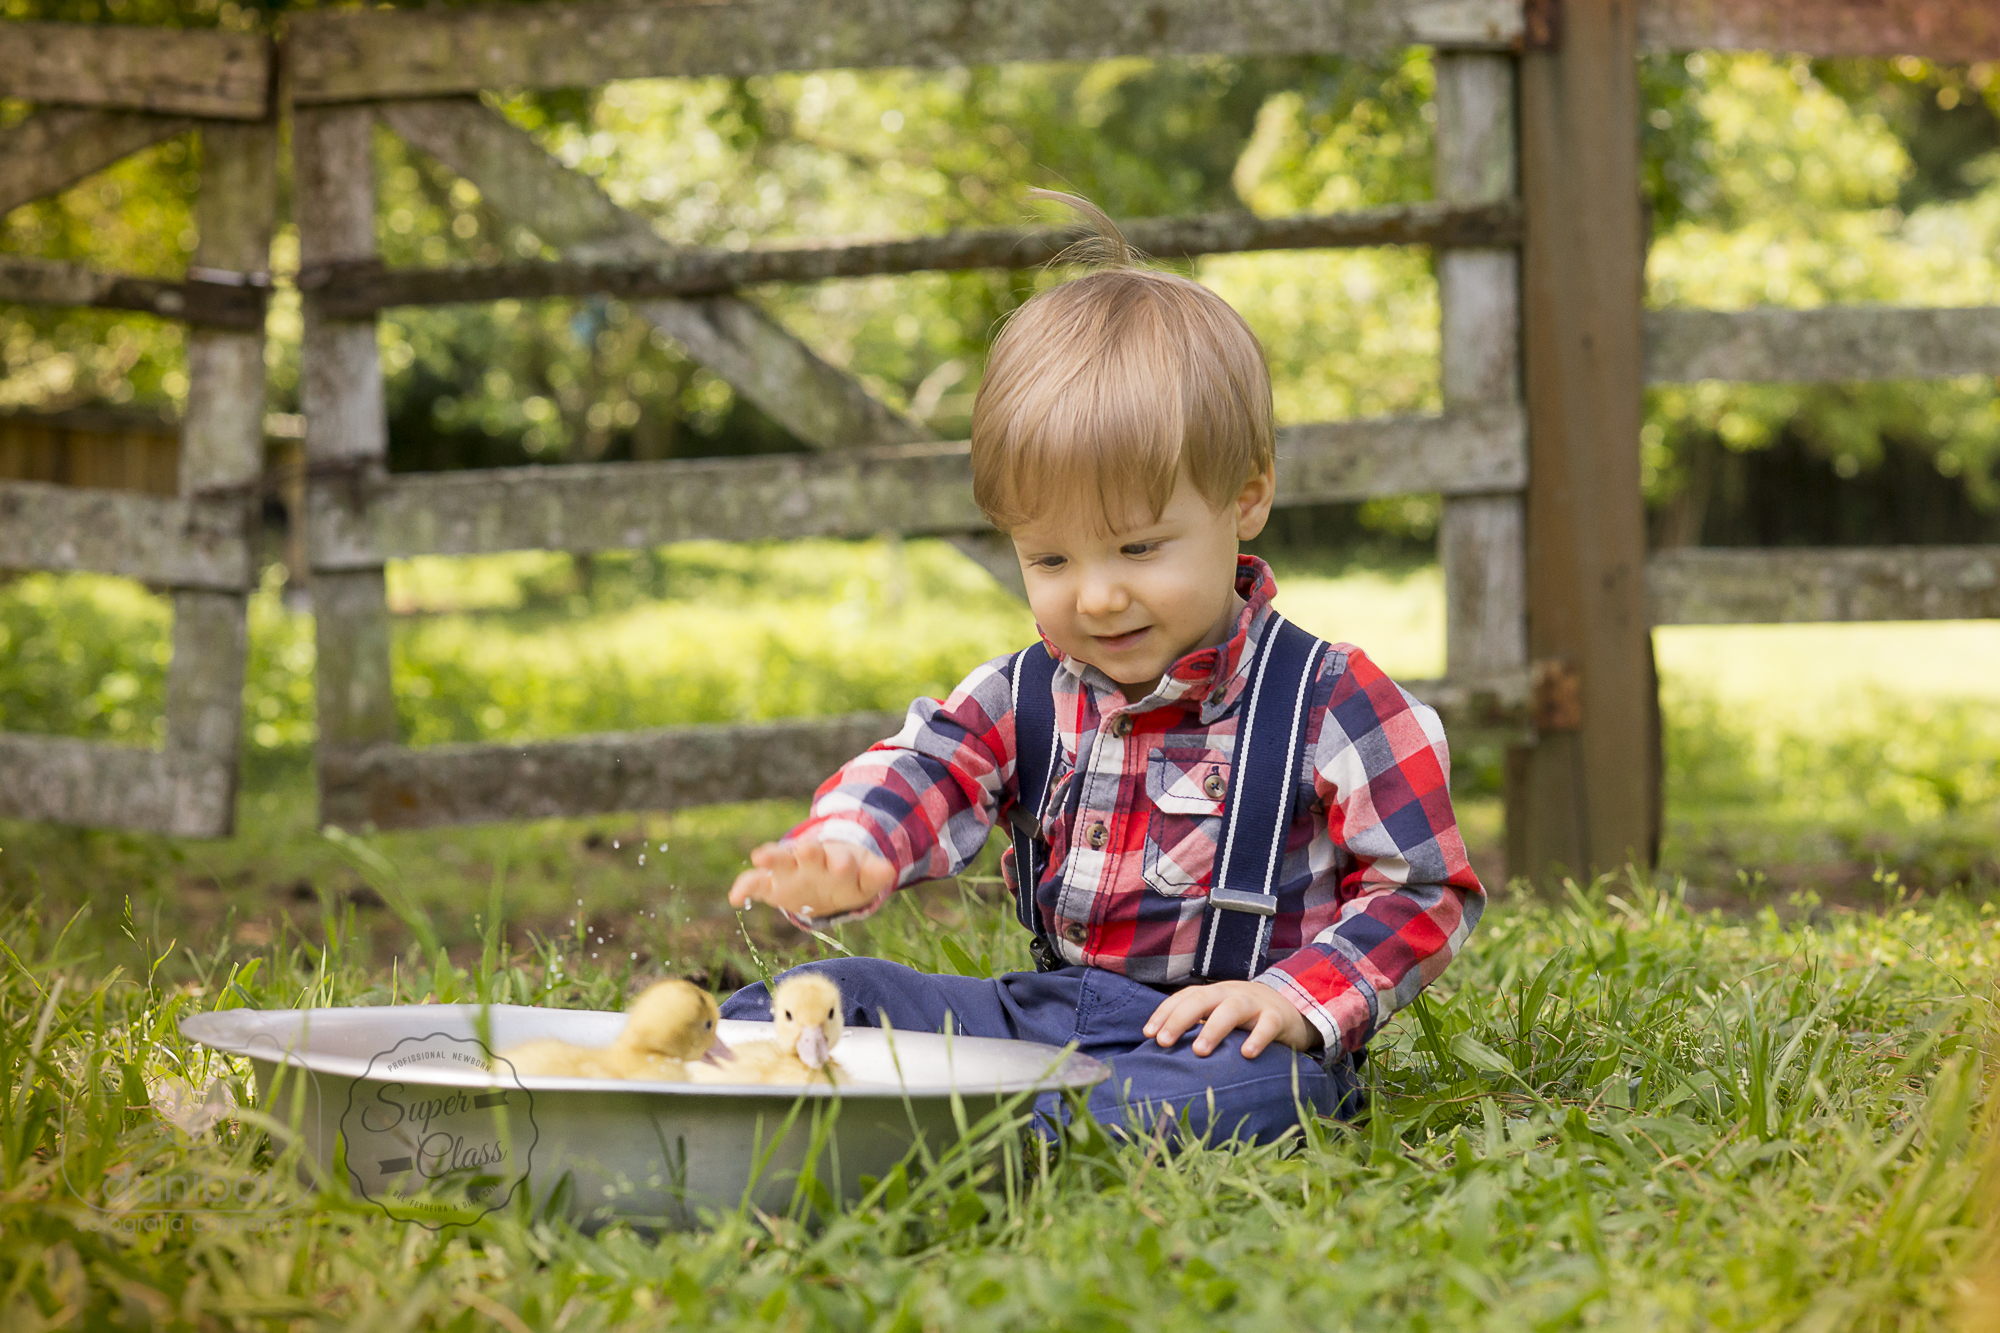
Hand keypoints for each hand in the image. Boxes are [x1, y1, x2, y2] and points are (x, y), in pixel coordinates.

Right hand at [728, 840, 896, 922]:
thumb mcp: (865, 878)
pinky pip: (754, 884)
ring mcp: (789, 870)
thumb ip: (874, 874)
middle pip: (808, 853)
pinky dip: (744, 888)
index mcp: (835, 857)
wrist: (828, 878)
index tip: (843, 864)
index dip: (840, 861)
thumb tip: (889, 871)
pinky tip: (735, 898)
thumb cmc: (850, 877)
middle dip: (808, 852)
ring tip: (759, 856)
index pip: (838, 856)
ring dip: (771, 858)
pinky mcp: (772, 885)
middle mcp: (810, 860)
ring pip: (779, 860)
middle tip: (807, 849)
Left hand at [1143, 981, 1316, 1059]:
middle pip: (1202, 998)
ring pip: (1232, 1009)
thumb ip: (1196, 1024)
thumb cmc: (1245, 1017)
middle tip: (1163, 1042)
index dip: (1164, 1013)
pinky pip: (1267, 1025)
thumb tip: (1160, 1046)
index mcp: (1212, 993)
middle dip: (1180, 1018)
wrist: (1291, 1007)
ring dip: (1213, 1028)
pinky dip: (1257, 1038)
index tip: (1148, 1034)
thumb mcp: (1219, 1014)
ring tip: (1199, 1051)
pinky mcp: (1277, 1017)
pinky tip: (1246, 1054)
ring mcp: (1254, 1003)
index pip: (1184, 997)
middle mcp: (1230, 993)